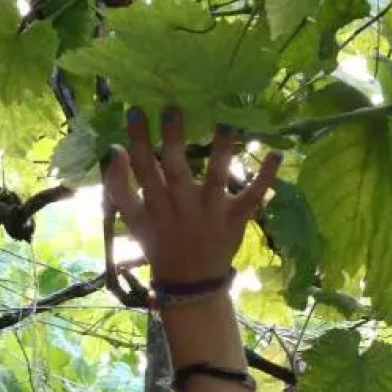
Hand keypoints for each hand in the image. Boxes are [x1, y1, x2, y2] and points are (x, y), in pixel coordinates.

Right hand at [102, 107, 280, 285]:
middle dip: (173, 140)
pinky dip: (266, 177)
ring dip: (223, 150)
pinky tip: (277, 154)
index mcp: (155, 205)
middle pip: (176, 169)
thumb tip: (114, 149)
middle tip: (173, 108)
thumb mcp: (132, 219)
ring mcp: (211, 213)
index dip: (138, 140)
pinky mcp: (236, 219)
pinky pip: (252, 196)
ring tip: (228, 122)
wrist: (189, 283)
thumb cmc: (158, 242)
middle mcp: (182, 207)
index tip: (136, 110)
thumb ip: (119, 186)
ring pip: (217, 178)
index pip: (143, 167)